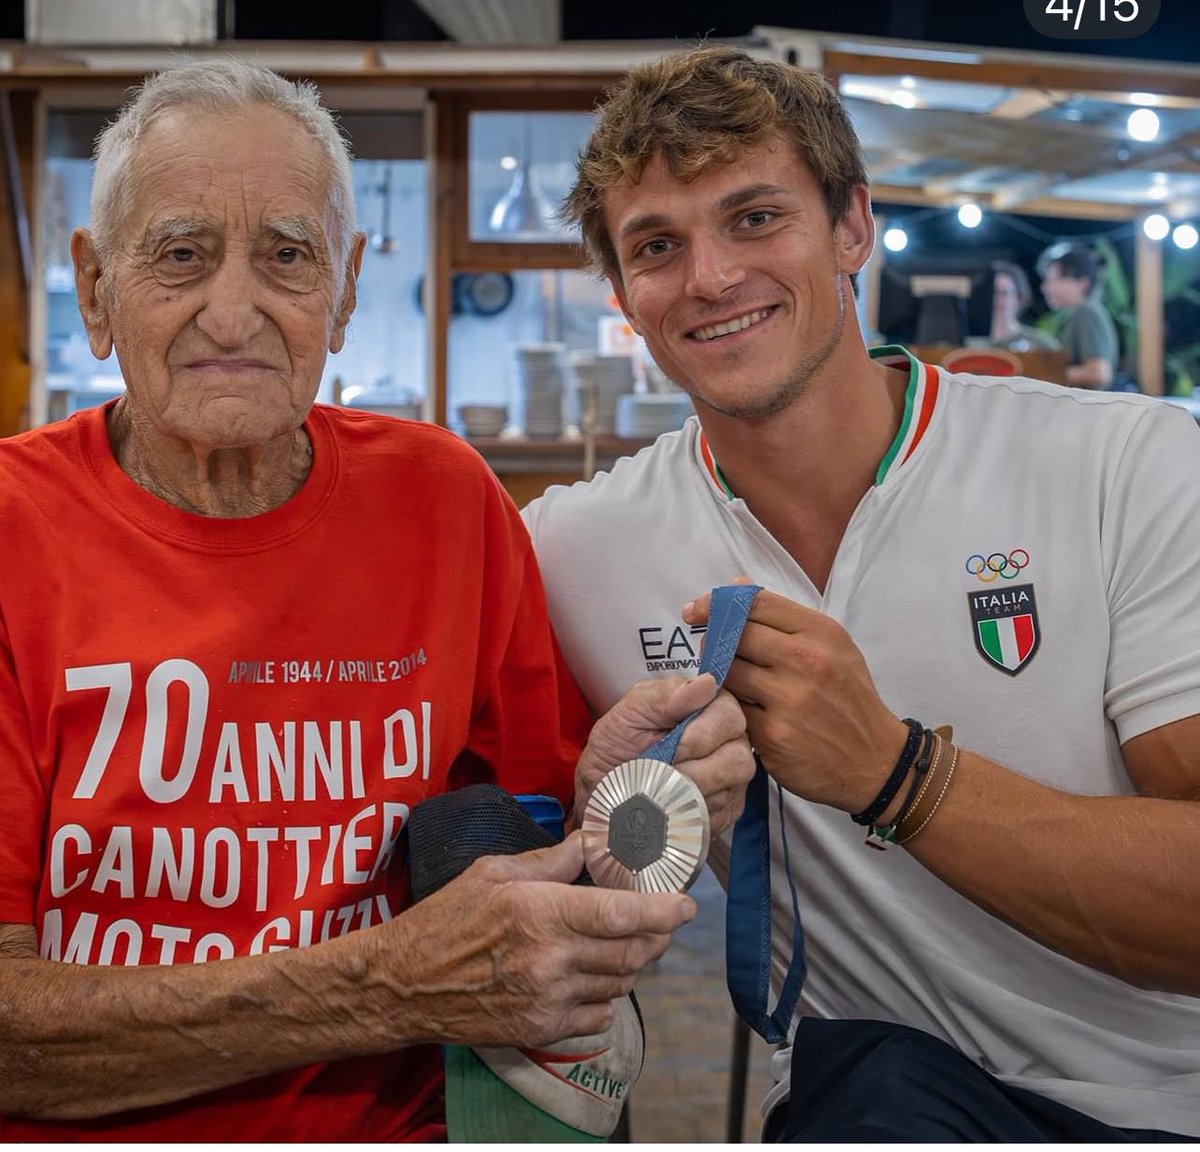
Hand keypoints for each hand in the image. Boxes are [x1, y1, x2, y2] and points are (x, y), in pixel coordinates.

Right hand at [388, 834, 693, 1046]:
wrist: (404, 984)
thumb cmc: (446, 919)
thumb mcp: (494, 872)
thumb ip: (552, 861)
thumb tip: (593, 842)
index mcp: (541, 913)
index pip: (623, 915)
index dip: (664, 910)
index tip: (685, 904)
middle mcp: (552, 961)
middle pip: (633, 952)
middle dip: (655, 935)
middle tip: (657, 920)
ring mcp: (549, 1001)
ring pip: (621, 984)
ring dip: (631, 963)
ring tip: (618, 943)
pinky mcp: (542, 1030)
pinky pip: (599, 1016)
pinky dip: (606, 996)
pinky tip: (589, 976)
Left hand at [575, 674, 753, 834]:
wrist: (603, 786)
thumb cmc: (618, 745)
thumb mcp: (632, 712)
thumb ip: (666, 695)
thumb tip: (705, 683)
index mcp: (709, 708)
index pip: (730, 716)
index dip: (702, 734)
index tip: (673, 746)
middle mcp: (728, 742)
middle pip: (739, 757)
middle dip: (697, 768)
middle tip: (664, 772)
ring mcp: (731, 779)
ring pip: (730, 789)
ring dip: (690, 790)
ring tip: (661, 787)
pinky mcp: (725, 811)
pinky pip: (721, 815)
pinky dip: (690, 811)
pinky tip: (670, 804)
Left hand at [682, 588, 908, 814]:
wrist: (874, 760)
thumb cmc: (848, 698)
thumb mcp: (833, 648)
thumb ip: (784, 619)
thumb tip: (736, 587)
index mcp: (820, 633)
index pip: (755, 603)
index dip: (717, 603)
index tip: (695, 610)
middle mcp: (805, 661)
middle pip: (736, 636)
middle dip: (715, 639)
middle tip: (710, 647)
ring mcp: (788, 699)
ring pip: (728, 672)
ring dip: (719, 673)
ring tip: (726, 678)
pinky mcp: (772, 734)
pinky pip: (732, 708)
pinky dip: (729, 706)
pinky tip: (737, 707)